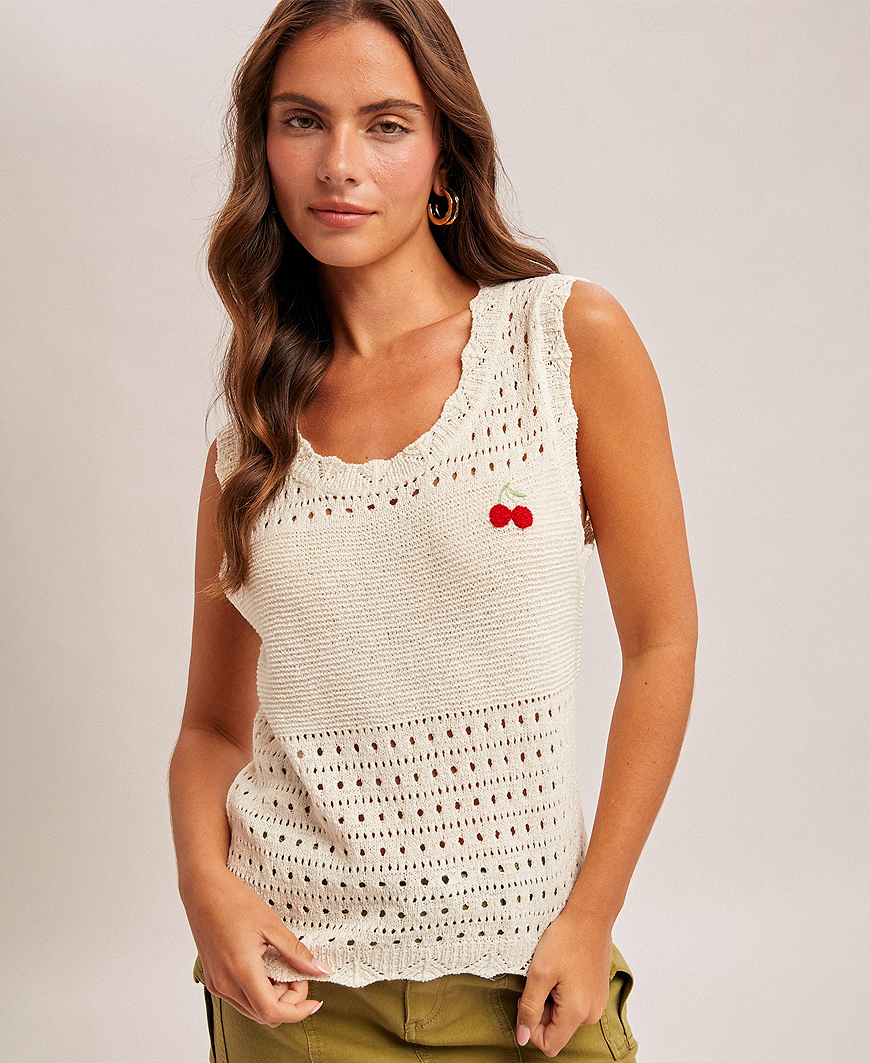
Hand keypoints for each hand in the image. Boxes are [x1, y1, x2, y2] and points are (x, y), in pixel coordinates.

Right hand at [183, 867, 331, 1026]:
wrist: (203, 890)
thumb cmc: (234, 901)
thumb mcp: (272, 925)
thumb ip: (296, 953)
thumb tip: (321, 970)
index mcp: (242, 972)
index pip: (272, 1012)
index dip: (297, 1012)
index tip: (314, 1002)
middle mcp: (226, 985)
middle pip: (264, 1015)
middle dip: (288, 1002)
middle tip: (299, 974)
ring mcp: (217, 984)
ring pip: (252, 1010)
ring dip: (273, 998)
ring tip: (283, 967)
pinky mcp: (213, 979)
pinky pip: (240, 999)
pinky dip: (258, 992)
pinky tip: (267, 968)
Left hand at [515, 906, 612, 1057]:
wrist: (589, 915)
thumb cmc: (566, 939)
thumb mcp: (539, 973)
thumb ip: (529, 1008)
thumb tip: (522, 1037)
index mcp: (578, 1012)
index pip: (550, 1045)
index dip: (531, 1028)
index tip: (526, 1001)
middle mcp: (592, 1013)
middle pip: (557, 1030)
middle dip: (541, 1011)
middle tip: (537, 982)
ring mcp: (597, 1002)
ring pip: (565, 1017)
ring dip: (552, 1000)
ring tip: (551, 973)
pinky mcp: (597, 992)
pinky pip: (575, 1004)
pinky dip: (563, 993)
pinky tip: (562, 970)